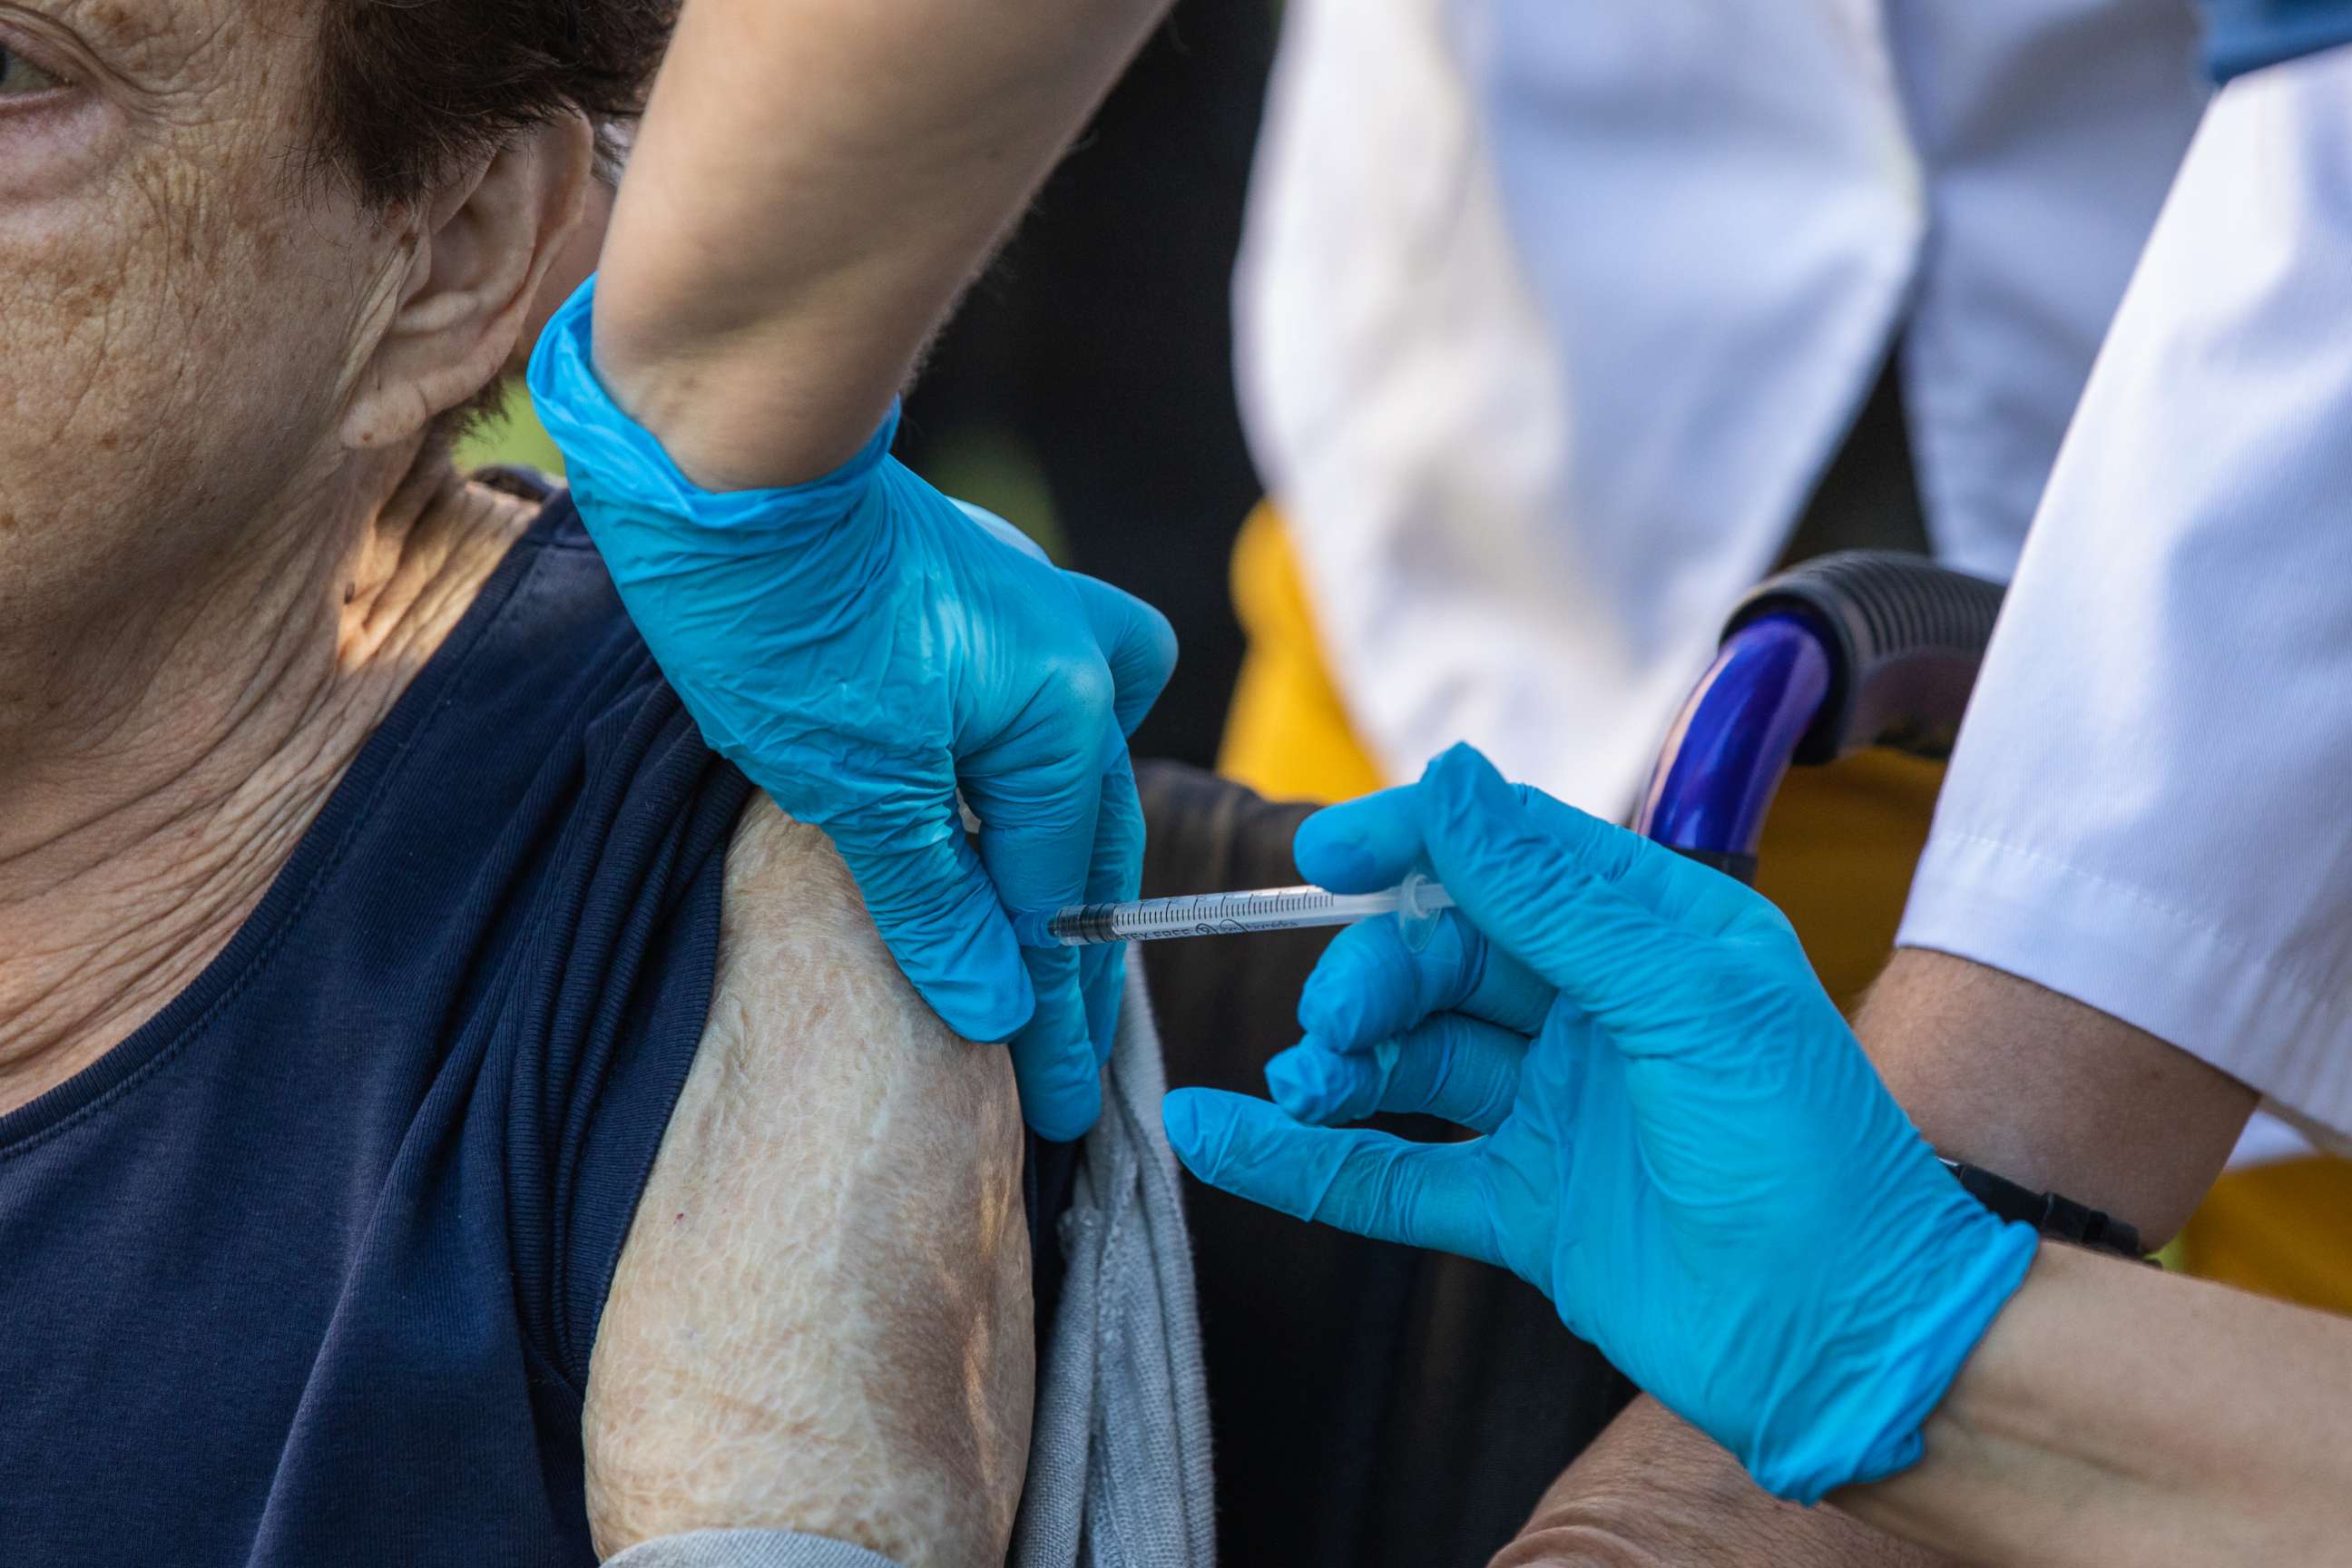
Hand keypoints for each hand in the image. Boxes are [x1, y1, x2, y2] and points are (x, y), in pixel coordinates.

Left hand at [530, 281, 1174, 1139]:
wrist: (728, 465)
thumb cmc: (785, 616)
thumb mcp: (856, 786)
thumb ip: (936, 901)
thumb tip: (999, 1006)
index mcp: (1065, 718)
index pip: (1062, 901)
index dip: (1054, 1013)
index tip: (1056, 1105)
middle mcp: (1077, 668)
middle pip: (1091, 844)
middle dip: (1069, 958)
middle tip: (1057, 1066)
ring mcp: (1039, 624)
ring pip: (1081, 771)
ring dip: (1060, 858)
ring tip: (1035, 944)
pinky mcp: (987, 603)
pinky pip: (1043, 715)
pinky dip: (1025, 780)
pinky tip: (986, 813)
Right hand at [1162, 745, 2037, 1500]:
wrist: (1855, 1346)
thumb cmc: (1812, 1156)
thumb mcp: (1689, 999)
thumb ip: (1556, 896)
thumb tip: (1449, 777)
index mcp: (1652, 934)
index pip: (1506, 855)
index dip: (1411, 844)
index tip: (1322, 854)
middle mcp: (1594, 1012)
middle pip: (1441, 959)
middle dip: (1372, 978)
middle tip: (1335, 1025)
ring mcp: (1553, 1112)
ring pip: (1411, 1060)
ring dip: (1341, 1064)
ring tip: (1304, 1085)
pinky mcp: (1522, 1211)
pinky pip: (1392, 1175)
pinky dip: (1305, 1161)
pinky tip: (1220, 1136)